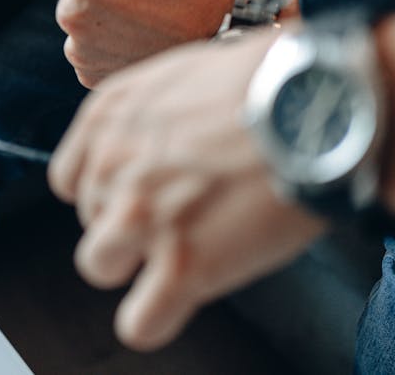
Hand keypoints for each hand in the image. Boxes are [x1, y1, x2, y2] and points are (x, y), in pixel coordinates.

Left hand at [48, 29, 325, 350]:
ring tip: (182, 254)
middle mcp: (116, 164)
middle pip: (90, 220)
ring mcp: (143, 216)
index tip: (141, 192)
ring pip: (99, 266)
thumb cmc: (276, 82)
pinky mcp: (183, 264)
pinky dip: (154, 319)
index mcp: (113, 114)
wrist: (323, 104)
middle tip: (185, 215)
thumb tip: (172, 139)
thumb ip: (160, 115)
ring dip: (134, 267)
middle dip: (130, 223)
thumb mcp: (192, 73)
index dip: (109, 191)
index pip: (72, 178)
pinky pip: (139, 322)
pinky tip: (176, 303)